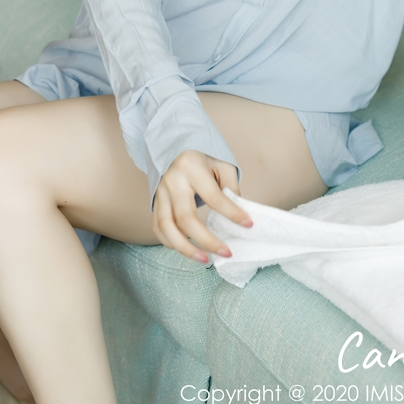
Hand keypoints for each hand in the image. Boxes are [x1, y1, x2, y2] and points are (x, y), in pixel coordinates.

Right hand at [151, 149, 252, 263]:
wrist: (174, 144)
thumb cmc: (202, 155)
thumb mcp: (221, 162)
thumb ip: (230, 186)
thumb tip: (239, 213)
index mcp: (191, 167)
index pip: (213, 196)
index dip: (231, 213)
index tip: (248, 224)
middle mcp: (172, 180)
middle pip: (186, 218)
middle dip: (207, 240)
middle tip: (226, 252)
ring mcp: (160, 192)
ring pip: (166, 227)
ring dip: (185, 248)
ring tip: (204, 260)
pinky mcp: (155, 201)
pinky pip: (158, 227)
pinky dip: (170, 242)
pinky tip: (186, 249)